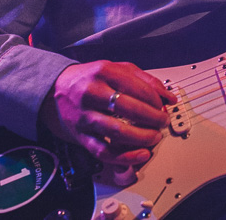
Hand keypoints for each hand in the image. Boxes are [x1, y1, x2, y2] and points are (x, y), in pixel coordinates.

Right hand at [38, 60, 176, 165]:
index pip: (138, 88)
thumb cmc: (91, 78)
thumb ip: (145, 79)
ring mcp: (85, 116)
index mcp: (104, 72)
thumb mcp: (117, 68)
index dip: (156, 100)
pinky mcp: (81, 135)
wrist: (57, 89)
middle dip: (153, 118)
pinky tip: (140, 154)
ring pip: (117, 131)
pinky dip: (125, 156)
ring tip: (154, 137)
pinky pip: (104, 151)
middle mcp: (92, 93)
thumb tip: (168, 96)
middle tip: (162, 122)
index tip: (163, 106)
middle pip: (129, 109)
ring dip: (142, 137)